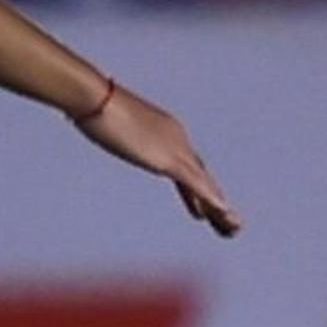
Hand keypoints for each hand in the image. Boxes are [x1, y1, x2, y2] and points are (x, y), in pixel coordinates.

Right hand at [77, 86, 243, 238]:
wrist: (95, 98)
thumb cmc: (92, 103)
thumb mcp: (103, 122)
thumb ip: (109, 127)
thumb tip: (96, 125)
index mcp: (165, 130)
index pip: (187, 165)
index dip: (198, 190)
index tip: (200, 212)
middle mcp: (176, 138)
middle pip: (201, 174)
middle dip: (214, 200)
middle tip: (229, 224)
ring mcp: (174, 148)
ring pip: (204, 183)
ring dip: (219, 207)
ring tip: (234, 228)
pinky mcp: (167, 159)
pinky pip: (195, 183)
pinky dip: (210, 197)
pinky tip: (224, 212)